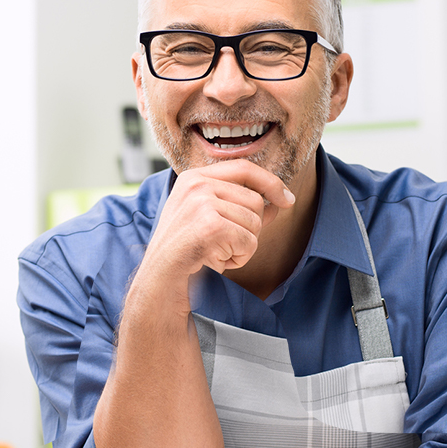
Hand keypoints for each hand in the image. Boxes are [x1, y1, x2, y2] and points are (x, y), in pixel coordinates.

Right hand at [147, 160, 295, 277]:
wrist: (159, 279)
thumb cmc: (186, 251)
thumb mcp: (210, 219)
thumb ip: (240, 207)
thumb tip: (278, 202)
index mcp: (194, 177)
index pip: (244, 168)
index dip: (270, 182)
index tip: (287, 199)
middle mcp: (196, 184)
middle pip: (255, 201)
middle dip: (249, 229)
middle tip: (223, 244)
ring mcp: (201, 203)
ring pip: (255, 223)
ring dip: (242, 246)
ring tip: (216, 252)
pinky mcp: (210, 225)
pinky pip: (249, 242)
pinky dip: (238, 258)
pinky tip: (216, 261)